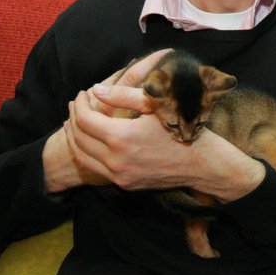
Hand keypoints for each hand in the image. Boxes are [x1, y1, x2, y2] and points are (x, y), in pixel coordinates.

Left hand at [43, 50, 171, 191]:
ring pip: (83, 157)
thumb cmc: (182, 128)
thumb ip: (123, 96)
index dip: (80, 104)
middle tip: (76, 105)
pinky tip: (91, 143)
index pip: (85, 119)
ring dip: (76, 138)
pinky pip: (96, 169)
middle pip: (79, 138)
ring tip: (75, 123)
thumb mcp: (156, 105)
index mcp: (122, 137)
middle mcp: (116, 160)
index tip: (83, 94)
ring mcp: (119, 175)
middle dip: (73, 119)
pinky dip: (87, 154)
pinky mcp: (125, 184)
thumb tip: (97, 90)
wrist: (201, 163)